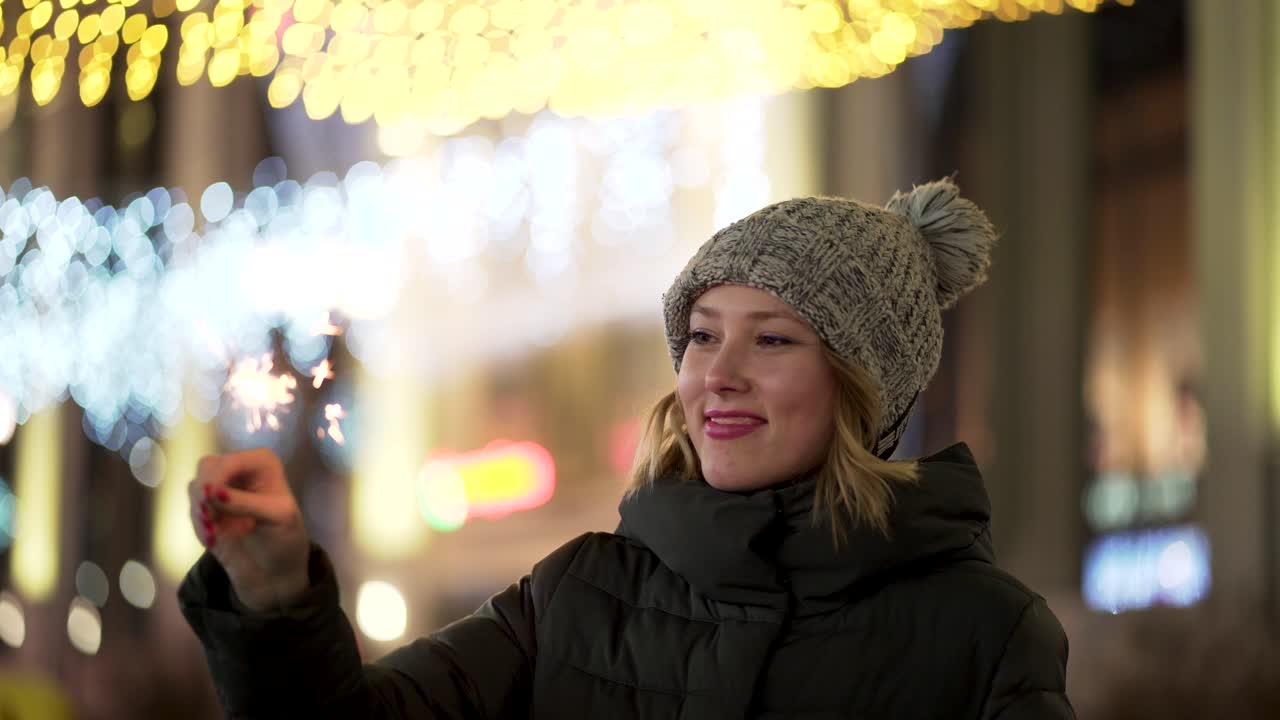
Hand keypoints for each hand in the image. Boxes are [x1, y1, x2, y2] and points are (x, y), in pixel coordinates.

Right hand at [188, 448, 311, 611]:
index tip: (211, 500)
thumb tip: (212, 492)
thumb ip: (244, 503)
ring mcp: (221, 489)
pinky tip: (214, 540)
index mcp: (262, 463)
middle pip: (206, 467)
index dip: (217, 478)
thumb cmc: (285, 538)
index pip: (230, 461)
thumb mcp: (276, 517)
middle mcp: (239, 470)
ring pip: (195, 488)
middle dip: (204, 493)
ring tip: (215, 533)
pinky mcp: (208, 510)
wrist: (273, 572)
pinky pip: (192, 510)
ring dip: (200, 512)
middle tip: (210, 518)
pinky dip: (199, 525)